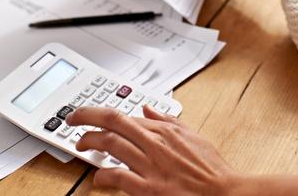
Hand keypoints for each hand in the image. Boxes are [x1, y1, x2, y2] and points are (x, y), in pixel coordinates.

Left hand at [66, 105, 237, 195]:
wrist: (224, 193)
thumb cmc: (210, 169)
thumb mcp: (192, 135)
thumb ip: (167, 120)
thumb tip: (147, 109)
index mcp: (164, 130)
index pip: (124, 115)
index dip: (99, 113)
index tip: (87, 115)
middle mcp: (154, 144)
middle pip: (112, 123)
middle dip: (87, 118)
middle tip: (73, 120)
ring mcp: (150, 166)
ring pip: (111, 145)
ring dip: (91, 143)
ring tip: (82, 144)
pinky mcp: (149, 189)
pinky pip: (119, 177)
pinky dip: (104, 175)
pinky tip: (98, 177)